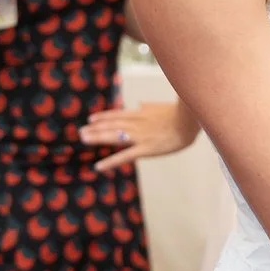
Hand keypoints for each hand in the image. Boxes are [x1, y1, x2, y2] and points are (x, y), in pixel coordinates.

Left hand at [79, 99, 195, 172]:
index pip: (117, 114)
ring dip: (97, 137)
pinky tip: (99, 166)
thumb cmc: (180, 114)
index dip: (103, 117)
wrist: (188, 121)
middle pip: (111, 125)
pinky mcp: (145, 149)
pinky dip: (110, 161)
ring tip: (83, 139)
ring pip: (113, 136)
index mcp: (140, 113)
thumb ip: (148, 106)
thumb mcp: (161, 106)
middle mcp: (136, 124)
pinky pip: (124, 157)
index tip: (91, 118)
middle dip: (95, 128)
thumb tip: (139, 104)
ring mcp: (139, 136)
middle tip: (80, 131)